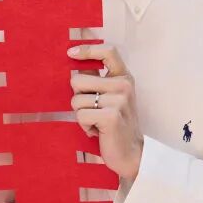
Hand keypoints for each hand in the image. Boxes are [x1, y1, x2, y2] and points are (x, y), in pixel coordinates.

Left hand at [68, 44, 143, 180]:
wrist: (131, 153)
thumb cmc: (116, 124)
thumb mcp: (111, 98)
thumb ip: (97, 82)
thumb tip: (73, 68)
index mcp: (124, 77)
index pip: (108, 51)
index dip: (88, 49)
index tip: (71, 53)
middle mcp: (123, 85)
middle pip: (77, 80)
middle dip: (77, 98)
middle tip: (92, 110)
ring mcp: (118, 100)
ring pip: (76, 100)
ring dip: (81, 114)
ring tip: (96, 122)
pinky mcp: (111, 116)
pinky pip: (80, 115)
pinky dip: (84, 126)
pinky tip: (97, 131)